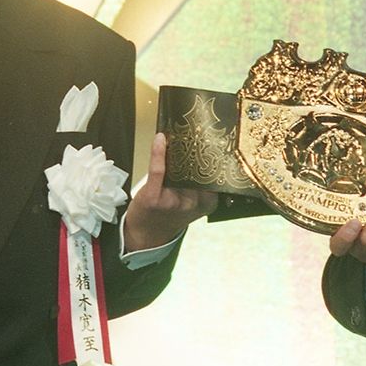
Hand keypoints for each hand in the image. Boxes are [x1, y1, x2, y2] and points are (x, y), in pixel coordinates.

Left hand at [122, 133, 216, 250]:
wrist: (146, 236)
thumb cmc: (170, 215)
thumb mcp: (194, 203)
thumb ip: (201, 183)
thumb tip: (205, 150)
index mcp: (208, 202)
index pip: (218, 175)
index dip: (218, 155)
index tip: (219, 136)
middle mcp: (194, 202)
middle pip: (200, 168)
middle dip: (201, 148)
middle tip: (201, 129)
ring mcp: (175, 200)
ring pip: (180, 166)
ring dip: (180, 148)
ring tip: (183, 132)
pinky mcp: (154, 196)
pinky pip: (158, 169)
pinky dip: (158, 152)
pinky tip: (160, 139)